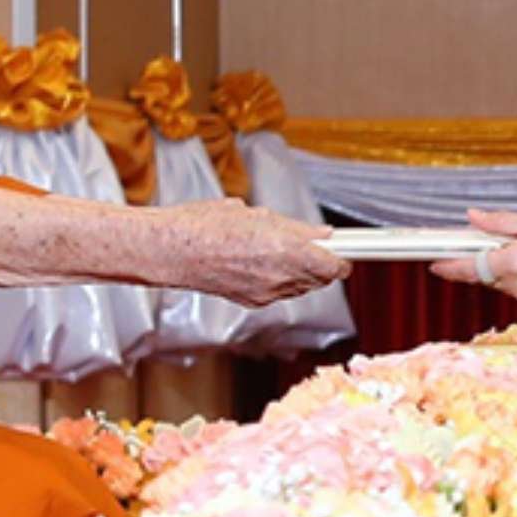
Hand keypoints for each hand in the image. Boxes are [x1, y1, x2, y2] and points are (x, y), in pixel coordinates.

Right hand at [165, 199, 347, 304]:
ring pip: (300, 286)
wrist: (172, 251)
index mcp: (287, 250)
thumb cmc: (207, 225)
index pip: (334, 265)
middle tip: (313, 245)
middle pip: (320, 279)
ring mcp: (267, 293)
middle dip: (321, 263)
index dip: (342, 258)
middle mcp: (281, 277)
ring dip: (301, 272)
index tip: (345, 249)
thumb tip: (320, 235)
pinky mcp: (252, 301)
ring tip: (280, 249)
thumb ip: (294, 229)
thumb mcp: (257, 215)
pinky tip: (260, 261)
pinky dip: (279, 279)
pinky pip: (278, 292)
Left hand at [431, 209, 516, 311]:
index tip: (433, 261)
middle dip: (485, 258)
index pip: (471, 268)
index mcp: (516, 263)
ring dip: (508, 266)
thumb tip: (474, 218)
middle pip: (487, 275)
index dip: (449, 266)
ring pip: (505, 282)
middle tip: (492, 238)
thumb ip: (502, 223)